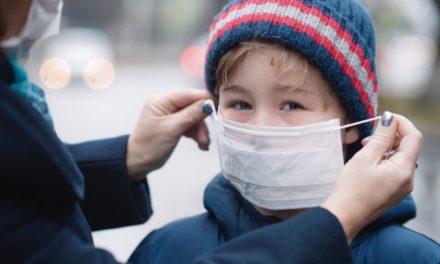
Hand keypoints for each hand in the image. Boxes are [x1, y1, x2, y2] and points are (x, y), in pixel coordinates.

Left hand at [127, 89, 211, 181]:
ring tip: (202, 143)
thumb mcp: (172, 129)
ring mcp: (170, 113)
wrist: (138, 163)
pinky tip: (200, 144)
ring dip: (200, 130)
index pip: (188, 94)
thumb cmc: (149, 146)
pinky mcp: (174, 123)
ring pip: (193, 116)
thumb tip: (208, 103)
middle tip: (205, 136)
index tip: (219, 106)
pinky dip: (196, 133)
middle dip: (201, 121)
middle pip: (192, 105)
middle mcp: (165, 103)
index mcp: (160, 100)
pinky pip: (190, 123)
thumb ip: (191, 115)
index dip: (204, 99)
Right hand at [322, 112, 422, 242]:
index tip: (385, 117)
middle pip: (409, 147)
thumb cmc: (351, 189)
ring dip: (387, 147)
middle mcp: (408, 179)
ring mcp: (403, 187)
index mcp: (404, 170)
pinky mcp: (394, 191)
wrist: (344, 216)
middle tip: (370, 135)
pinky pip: (396, 168)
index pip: (414, 137)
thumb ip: (381, 137)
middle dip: (392, 135)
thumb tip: (390, 119)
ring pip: (401, 157)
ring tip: (366, 149)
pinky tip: (369, 162)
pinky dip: (385, 159)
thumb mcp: (365, 158)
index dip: (401, 123)